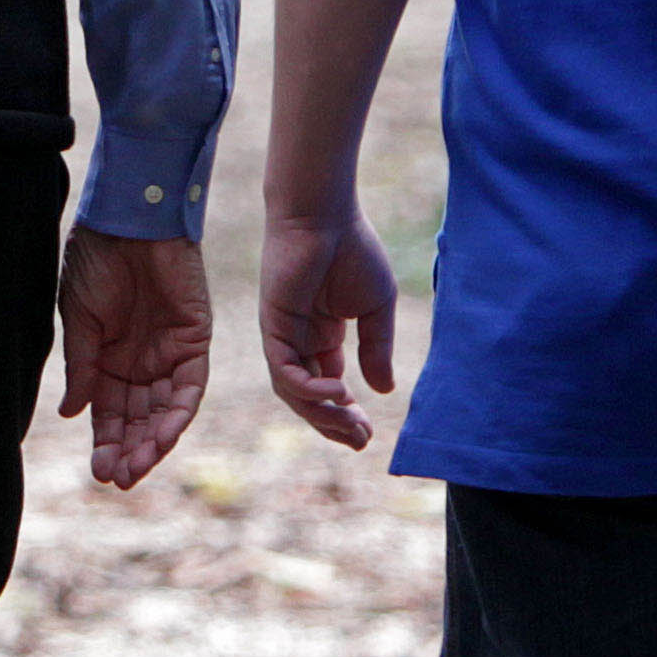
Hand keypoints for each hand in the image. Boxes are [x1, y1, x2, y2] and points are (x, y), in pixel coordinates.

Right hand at [57, 228, 212, 491]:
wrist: (128, 220)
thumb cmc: (97, 260)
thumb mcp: (80, 318)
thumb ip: (82, 365)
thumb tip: (72, 413)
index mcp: (108, 359)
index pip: (109, 413)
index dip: (106, 442)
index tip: (99, 471)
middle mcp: (141, 364)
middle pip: (138, 420)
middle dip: (130, 450)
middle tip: (120, 478)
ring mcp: (169, 354)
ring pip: (165, 411)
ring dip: (154, 441)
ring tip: (139, 467)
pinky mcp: (195, 341)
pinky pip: (189, 387)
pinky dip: (178, 412)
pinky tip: (163, 436)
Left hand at [259, 205, 402, 451]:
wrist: (326, 215)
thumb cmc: (352, 250)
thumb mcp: (376, 308)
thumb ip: (376, 348)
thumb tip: (384, 391)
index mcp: (321, 335)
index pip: (328, 386)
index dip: (346, 413)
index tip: (367, 433)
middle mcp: (298, 340)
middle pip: (309, 397)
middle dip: (334, 423)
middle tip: (361, 441)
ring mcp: (282, 335)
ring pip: (294, 391)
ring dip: (322, 413)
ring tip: (352, 424)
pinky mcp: (272, 325)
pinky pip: (283, 369)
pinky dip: (308, 387)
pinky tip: (337, 392)